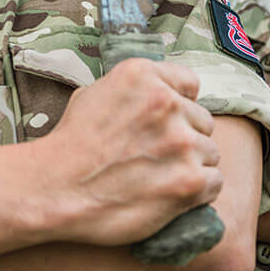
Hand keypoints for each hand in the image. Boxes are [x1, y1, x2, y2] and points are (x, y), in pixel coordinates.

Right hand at [36, 58, 221, 245]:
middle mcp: (166, 103)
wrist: (55, 189)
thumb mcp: (94, 93)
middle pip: (202, 121)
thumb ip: (135, 90)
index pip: (189, 84)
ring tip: (159, 177)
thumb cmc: (70, 145)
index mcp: (142, 75)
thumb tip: (160, 92)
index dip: (179, 106)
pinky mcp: (189, 181)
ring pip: (210, 153)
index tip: (166, 123)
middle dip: (184, 138)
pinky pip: (214, 183)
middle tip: (156, 156)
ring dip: (191, 166)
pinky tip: (171, 195)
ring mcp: (181, 142)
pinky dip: (197, 193)